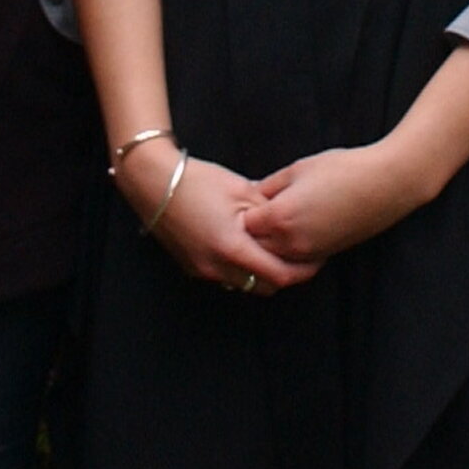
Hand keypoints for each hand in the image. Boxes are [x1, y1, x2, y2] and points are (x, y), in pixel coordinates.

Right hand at [116, 149, 314, 295]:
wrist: (152, 182)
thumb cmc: (198, 181)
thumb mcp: (241, 191)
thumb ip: (269, 215)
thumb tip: (291, 227)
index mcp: (232, 248)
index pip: (279, 276)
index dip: (302, 272)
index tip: (316, 260)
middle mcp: (216, 267)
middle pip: (264, 287)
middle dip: (284, 275)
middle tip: (298, 256)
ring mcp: (202, 270)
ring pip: (244, 284)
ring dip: (262, 274)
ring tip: (272, 249)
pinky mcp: (192, 266)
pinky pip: (226, 276)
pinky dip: (241, 269)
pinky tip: (246, 246)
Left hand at [243, 141, 434, 267]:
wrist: (386, 184)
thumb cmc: (343, 170)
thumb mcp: (298, 169)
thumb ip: (271, 186)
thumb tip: (253, 195)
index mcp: (279, 216)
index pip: (243, 225)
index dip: (240, 212)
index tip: (241, 202)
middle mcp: (291, 242)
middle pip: (254, 247)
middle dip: (250, 233)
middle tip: (250, 216)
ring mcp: (309, 253)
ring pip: (274, 259)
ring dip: (268, 246)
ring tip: (269, 226)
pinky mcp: (325, 256)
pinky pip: (295, 261)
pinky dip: (287, 252)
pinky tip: (291, 234)